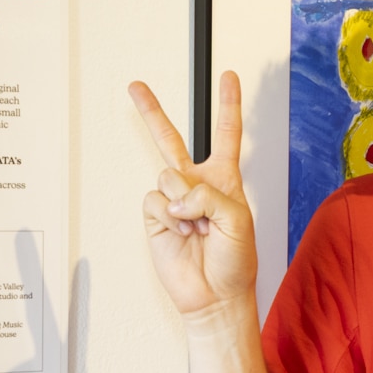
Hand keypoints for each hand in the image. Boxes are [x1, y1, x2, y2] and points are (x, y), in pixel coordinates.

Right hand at [129, 72, 257, 323]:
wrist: (215, 296)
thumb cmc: (235, 260)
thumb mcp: (237, 219)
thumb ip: (208, 194)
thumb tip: (176, 196)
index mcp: (224, 179)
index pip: (227, 134)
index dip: (228, 105)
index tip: (228, 77)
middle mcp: (196, 185)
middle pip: (171, 140)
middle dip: (151, 112)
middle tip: (135, 87)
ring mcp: (173, 201)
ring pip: (166, 175)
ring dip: (184, 202)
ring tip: (197, 227)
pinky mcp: (156, 218)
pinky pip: (154, 201)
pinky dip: (169, 217)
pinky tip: (182, 234)